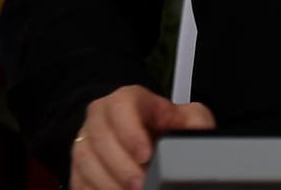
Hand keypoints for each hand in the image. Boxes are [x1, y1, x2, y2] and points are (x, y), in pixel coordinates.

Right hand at [69, 84, 215, 189]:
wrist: (140, 136)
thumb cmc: (162, 127)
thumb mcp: (186, 117)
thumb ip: (195, 122)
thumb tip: (201, 136)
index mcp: (125, 100)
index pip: (120, 106)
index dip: (130, 131)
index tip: (146, 154)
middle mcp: (99, 118)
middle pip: (101, 138)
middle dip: (122, 166)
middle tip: (142, 185)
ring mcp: (86, 142)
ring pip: (86, 161)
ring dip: (109, 182)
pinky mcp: (79, 168)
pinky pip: (79, 181)